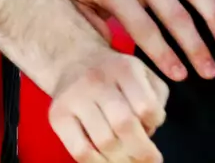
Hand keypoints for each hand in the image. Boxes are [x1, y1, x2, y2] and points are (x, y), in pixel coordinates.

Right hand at [48, 45, 168, 162]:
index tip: (151, 128)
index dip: (154, 124)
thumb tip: (150, 129)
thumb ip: (156, 97)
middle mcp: (96, 80)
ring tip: (128, 160)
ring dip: (122, 160)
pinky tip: (107, 161)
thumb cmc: (115, 75)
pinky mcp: (58, 115)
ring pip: (104, 142)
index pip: (146, 107)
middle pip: (124, 125)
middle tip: (149, 160)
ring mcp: (74, 98)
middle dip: (142, 152)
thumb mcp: (143, 73)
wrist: (73, 61)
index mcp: (124, 69)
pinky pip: (80, 151)